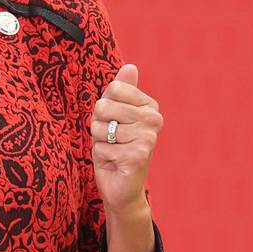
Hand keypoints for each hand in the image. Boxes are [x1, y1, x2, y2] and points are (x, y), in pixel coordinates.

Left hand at [90, 63, 162, 215]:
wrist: (121, 185)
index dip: (103, 108)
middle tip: (110, 140)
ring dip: (99, 143)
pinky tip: (115, 163)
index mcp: (149, 106)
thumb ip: (121, 91)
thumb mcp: (114, 115)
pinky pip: (101, 148)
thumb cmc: (115, 147)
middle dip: (98, 126)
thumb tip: (130, 66)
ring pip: (99, 129)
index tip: (114, 122)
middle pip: (103, 107)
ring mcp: (148, 138)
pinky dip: (101, 157)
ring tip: (113, 151)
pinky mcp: (138, 156)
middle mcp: (154, 119)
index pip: (113, 89)